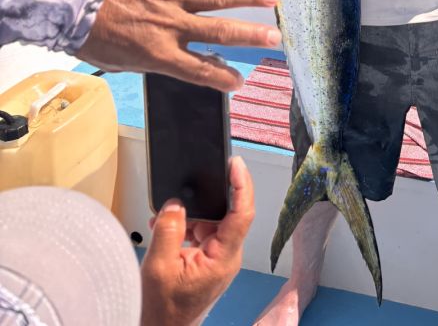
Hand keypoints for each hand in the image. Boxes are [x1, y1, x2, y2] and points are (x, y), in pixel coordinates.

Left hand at [77, 0, 280, 90]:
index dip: (223, 77)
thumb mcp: (124, 62)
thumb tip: (177, 62)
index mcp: (159, 54)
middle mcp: (170, 26)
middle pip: (220, 33)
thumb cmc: (94, 35)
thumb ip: (156, 62)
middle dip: (251, 36)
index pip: (201, 70)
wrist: (73, 4)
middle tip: (275, 37)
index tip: (240, 81)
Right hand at [140, 155, 254, 325]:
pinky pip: (204, 232)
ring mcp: (219, 258)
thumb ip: (169, 230)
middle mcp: (227, 256)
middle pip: (229, 213)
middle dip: (209, 197)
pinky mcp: (209, 260)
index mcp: (223, 258)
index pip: (242, 214)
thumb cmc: (163, 310)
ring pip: (213, 221)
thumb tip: (175, 203)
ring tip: (168, 215)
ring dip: (192, 214)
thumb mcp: (159, 267)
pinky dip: (187, 226)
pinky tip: (170, 227)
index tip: (235, 164)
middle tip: (193, 182)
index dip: (241, 185)